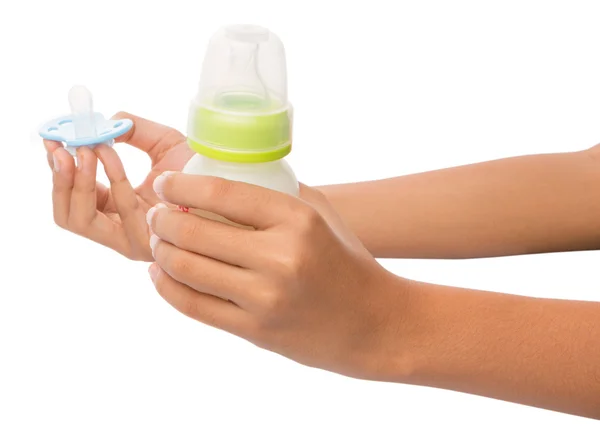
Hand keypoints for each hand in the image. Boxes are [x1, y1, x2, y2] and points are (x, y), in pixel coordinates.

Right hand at [43, 113, 192, 260]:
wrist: (232, 180)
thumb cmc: (201, 166)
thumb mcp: (160, 143)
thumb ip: (129, 130)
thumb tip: (100, 123)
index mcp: (120, 210)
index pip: (77, 198)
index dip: (60, 169)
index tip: (53, 137)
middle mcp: (124, 230)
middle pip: (70, 216)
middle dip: (60, 178)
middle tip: (61, 145)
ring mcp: (135, 241)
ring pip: (82, 219)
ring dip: (81, 177)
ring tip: (89, 146)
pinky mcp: (149, 244)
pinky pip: (115, 213)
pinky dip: (107, 178)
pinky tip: (109, 153)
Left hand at [146, 173, 410, 378]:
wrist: (373, 324)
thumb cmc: (346, 262)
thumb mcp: (323, 216)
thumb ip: (279, 193)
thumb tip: (228, 177)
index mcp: (298, 221)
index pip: (221, 194)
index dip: (181, 186)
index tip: (165, 184)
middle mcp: (280, 258)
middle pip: (195, 232)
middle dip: (161, 219)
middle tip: (155, 213)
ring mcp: (265, 298)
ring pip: (188, 270)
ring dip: (160, 251)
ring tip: (157, 241)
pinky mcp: (255, 331)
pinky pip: (194, 307)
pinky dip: (167, 287)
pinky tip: (159, 274)